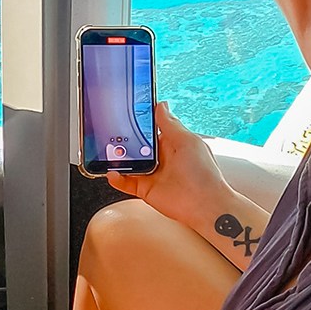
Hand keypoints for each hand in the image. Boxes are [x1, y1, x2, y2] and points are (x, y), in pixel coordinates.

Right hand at [107, 102, 230, 228]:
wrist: (204, 204)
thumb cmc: (203, 173)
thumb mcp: (186, 140)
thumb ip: (170, 124)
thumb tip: (161, 105)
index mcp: (171, 143)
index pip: (151, 128)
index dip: (139, 122)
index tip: (125, 112)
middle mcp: (161, 157)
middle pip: (136, 145)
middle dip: (124, 140)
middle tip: (110, 134)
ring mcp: (152, 173)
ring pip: (129, 163)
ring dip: (117, 158)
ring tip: (106, 152)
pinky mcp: (146, 189)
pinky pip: (126, 182)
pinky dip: (116, 178)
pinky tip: (111, 173)